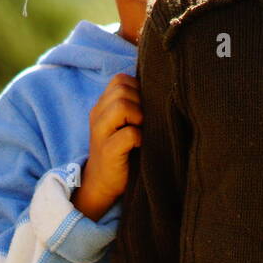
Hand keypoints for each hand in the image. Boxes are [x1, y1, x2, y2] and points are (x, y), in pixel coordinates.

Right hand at [72, 73, 141, 221]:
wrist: (102, 183)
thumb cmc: (124, 150)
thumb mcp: (126, 123)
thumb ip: (135, 104)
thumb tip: (164, 87)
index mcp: (103, 105)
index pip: (121, 79)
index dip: (138, 88)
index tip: (144, 106)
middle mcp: (98, 115)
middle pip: (122, 89)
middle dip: (140, 101)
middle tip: (144, 121)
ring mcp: (100, 132)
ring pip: (121, 107)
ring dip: (139, 116)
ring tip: (141, 130)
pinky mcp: (107, 151)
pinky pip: (129, 134)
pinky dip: (140, 138)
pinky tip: (141, 145)